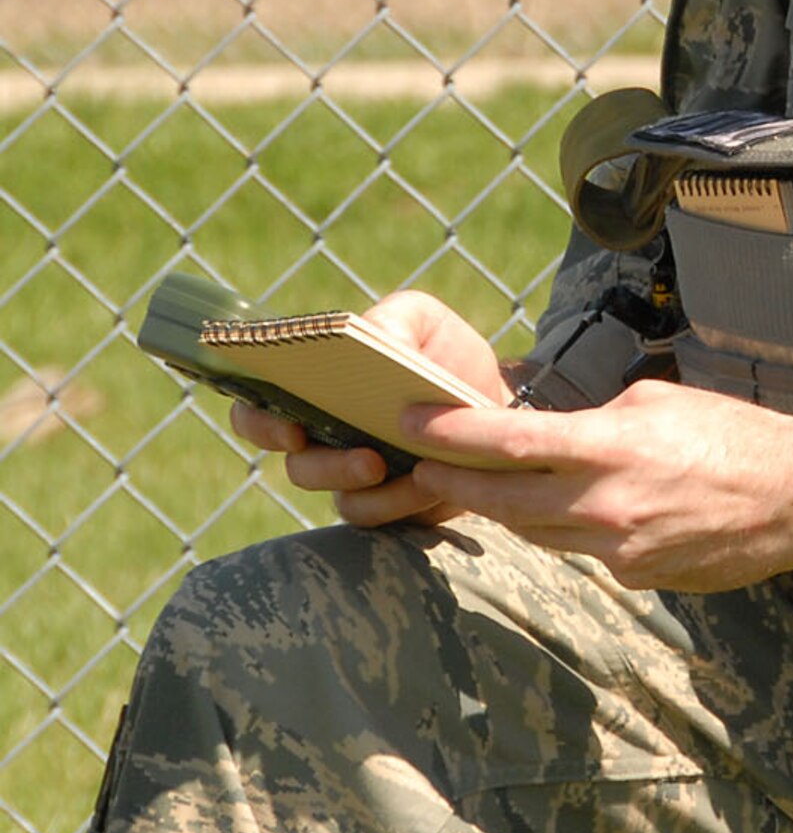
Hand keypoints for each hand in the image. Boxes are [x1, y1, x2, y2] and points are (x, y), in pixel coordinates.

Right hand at [229, 290, 506, 527]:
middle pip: (296, 464)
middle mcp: (324, 439)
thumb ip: (395, 319)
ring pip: (337, 495)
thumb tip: (373, 336)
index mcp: (317, 391)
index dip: (259, 423)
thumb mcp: (423, 320)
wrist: (495, 399)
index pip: (258, 410)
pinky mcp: (388, 506)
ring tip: (392, 464)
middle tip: (362, 457)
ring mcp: (354, 478)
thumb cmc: (445, 355)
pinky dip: (399, 501)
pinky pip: (378, 514)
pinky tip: (426, 483)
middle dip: (321, 464)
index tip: (290, 428)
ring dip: (365, 483)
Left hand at [399, 379, 792, 591]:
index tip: (409, 422)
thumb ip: (600, 420)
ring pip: (538, 533)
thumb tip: (560, 432)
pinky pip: (585, 553)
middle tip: (422, 463)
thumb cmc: (736, 435)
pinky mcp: (637, 578)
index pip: (508, 443)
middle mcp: (604, 506)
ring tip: (485, 485)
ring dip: (508, 509)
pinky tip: (588, 510)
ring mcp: (619, 551)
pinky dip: (573, 530)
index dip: (449, 434)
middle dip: (455, 482)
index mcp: (610, 448)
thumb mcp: (660, 401)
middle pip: (502, 501)